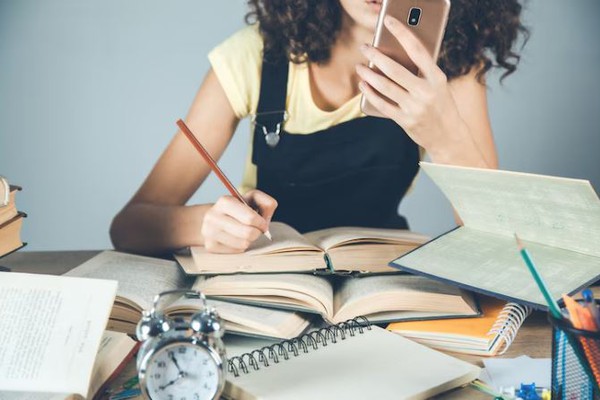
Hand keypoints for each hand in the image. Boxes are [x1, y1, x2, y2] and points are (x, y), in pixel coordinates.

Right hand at [201, 190, 277, 253]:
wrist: (216, 219)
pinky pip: (237, 251)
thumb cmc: (239, 209)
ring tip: (245, 233)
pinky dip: (241, 246)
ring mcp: (210, 232)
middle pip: (248, 233)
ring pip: (244, 244)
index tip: (263, 223)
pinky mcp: (210, 246)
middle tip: (256, 229)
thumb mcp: (252, 199)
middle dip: (257, 232)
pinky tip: (236, 239)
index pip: (250, 218)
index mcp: (225, 202)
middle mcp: (213, 216)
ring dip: (250, 240)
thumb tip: (265, 222)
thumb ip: (266, 203)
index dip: (261, 223)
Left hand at [356, 16, 467, 158]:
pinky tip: (363, 84)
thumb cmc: (441, 105)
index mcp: (437, 78)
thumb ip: (422, 72)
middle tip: (365, 47)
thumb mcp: (439, 85)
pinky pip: (382, 104)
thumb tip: (395, 55)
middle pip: (395, 69)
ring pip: (385, 87)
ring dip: (369, 75)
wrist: (449, 136)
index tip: (388, 21)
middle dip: (376, 56)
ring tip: (360, 66)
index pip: (417, 49)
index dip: (402, 32)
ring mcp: (414, 108)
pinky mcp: (405, 121)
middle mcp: (426, 92)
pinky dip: (370, 93)